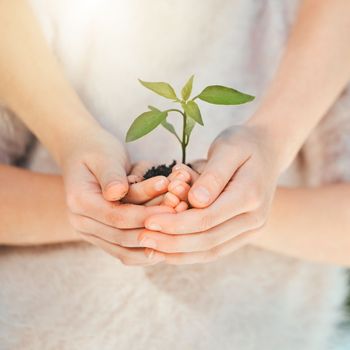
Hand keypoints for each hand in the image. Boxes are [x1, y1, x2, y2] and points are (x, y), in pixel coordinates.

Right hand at [72, 159, 193, 264]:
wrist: (81, 153)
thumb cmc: (97, 150)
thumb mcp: (104, 156)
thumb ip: (111, 175)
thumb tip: (117, 192)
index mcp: (79, 201)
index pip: (117, 216)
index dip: (146, 215)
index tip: (172, 210)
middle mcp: (80, 222)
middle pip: (122, 236)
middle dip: (154, 229)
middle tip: (181, 220)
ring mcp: (89, 232)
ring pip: (124, 249)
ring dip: (152, 243)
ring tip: (178, 234)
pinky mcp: (100, 236)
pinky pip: (123, 251)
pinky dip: (144, 251)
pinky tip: (165, 247)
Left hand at [139, 125, 282, 263]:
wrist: (267, 150)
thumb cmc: (243, 144)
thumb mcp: (228, 148)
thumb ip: (213, 175)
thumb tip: (196, 202)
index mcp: (250, 195)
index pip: (207, 218)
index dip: (175, 223)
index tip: (148, 221)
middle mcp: (254, 219)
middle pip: (207, 239)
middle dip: (171, 241)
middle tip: (142, 238)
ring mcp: (252, 229)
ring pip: (210, 251)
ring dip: (178, 253)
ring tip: (150, 248)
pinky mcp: (243, 233)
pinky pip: (215, 249)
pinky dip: (190, 253)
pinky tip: (168, 251)